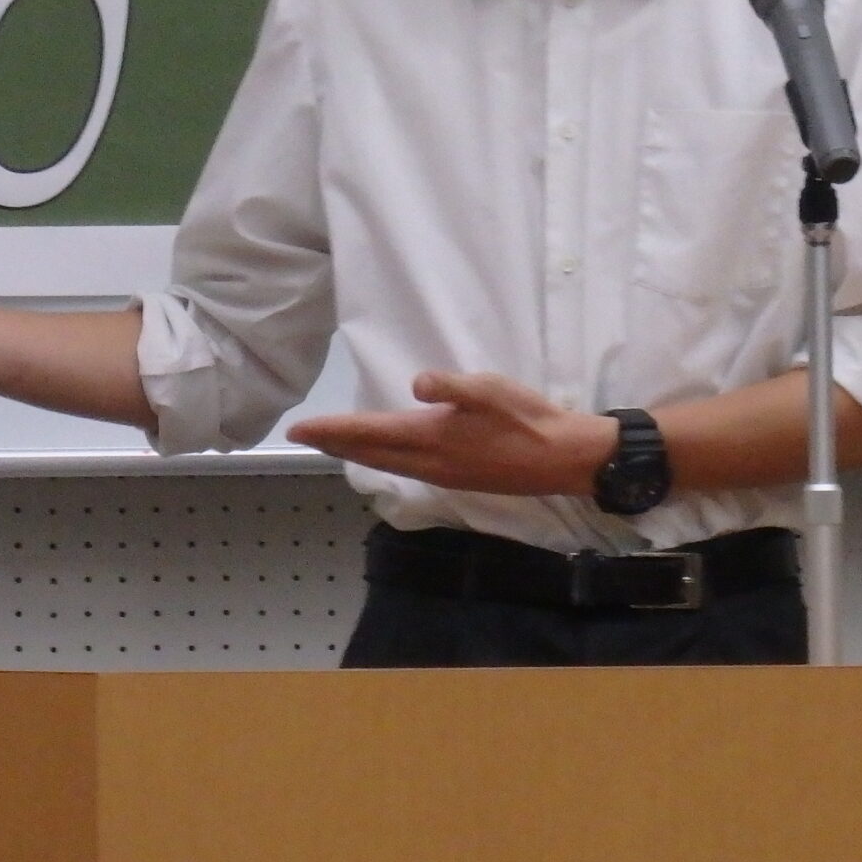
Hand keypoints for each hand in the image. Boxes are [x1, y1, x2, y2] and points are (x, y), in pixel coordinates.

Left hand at [287, 371, 617, 495]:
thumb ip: (452, 386)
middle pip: (370, 454)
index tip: (298, 429)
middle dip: (335, 444)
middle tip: (304, 436)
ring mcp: (443, 474)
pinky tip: (387, 455)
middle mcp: (429, 462)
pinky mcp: (458, 478)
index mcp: (431, 437)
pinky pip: (405, 469)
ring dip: (356, 453)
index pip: (368, 432)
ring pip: (387, 464)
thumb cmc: (527, 418)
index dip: (331, 430)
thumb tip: (416, 384)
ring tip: (335, 444)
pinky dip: (382, 460)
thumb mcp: (491, 389)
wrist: (563, 459)